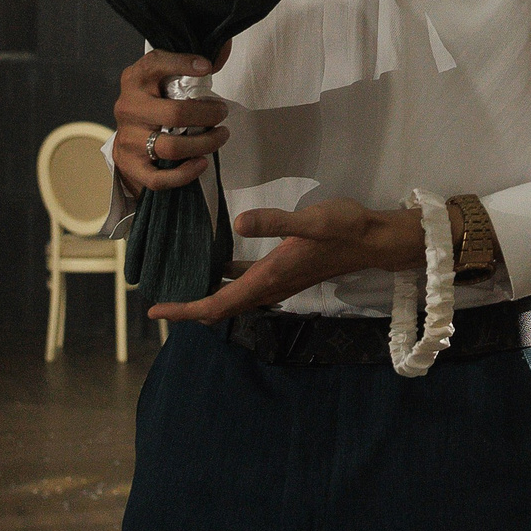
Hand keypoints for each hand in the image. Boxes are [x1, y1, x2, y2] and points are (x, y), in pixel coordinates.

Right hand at [112, 50, 229, 193]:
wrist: (127, 134)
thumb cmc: (153, 101)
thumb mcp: (164, 77)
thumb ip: (190, 65)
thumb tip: (222, 51)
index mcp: (136, 79)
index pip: (157, 64)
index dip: (183, 64)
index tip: (207, 68)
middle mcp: (129, 106)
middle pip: (175, 114)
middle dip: (208, 115)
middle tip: (222, 113)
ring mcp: (128, 138)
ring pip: (171, 147)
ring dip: (205, 144)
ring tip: (220, 136)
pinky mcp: (130, 164)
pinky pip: (159, 178)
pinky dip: (184, 174)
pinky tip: (201, 163)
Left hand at [146, 196, 423, 322]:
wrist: (375, 240)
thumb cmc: (346, 228)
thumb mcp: (311, 220)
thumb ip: (276, 221)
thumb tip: (238, 221)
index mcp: (270, 276)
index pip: (219, 303)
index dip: (185, 310)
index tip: (156, 311)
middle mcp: (271, 285)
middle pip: (222, 307)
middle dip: (190, 309)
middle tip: (160, 305)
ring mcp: (279, 281)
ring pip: (234, 299)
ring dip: (208, 298)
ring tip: (183, 287)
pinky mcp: (286, 272)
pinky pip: (247, 285)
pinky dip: (228, 283)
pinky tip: (220, 266)